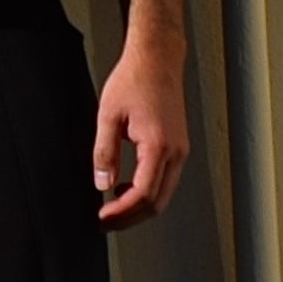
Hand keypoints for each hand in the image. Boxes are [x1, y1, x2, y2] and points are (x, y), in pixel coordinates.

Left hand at [93, 40, 189, 229]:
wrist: (157, 59)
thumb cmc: (134, 80)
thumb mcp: (108, 115)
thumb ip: (104, 152)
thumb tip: (101, 183)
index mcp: (159, 146)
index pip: (143, 195)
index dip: (122, 213)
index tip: (103, 217)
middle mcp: (176, 152)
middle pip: (157, 202)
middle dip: (130, 218)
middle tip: (105, 222)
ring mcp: (181, 150)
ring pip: (163, 194)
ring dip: (139, 206)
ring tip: (112, 208)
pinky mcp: (178, 146)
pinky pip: (166, 180)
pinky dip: (147, 191)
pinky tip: (126, 187)